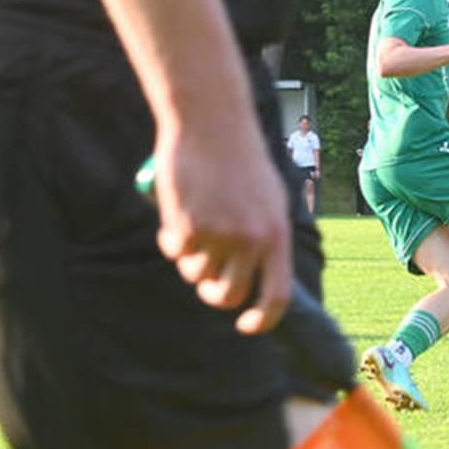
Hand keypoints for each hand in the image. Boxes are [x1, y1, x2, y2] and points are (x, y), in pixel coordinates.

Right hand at [151, 124, 291, 334]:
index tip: (246, 326)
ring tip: (194, 226)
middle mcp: (250, 240)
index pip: (275, 296)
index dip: (261, 320)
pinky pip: (176, 252)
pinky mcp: (187, 226)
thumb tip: (256, 282)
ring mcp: (218, 235)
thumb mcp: (268, 199)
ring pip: (197, 274)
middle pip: (229, 295)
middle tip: (206, 283)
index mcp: (276, 234)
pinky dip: (171, 240)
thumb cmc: (240, 160)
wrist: (211, 122)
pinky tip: (177, 211)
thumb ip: (264, 239)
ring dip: (191, 261)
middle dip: (214, 295)